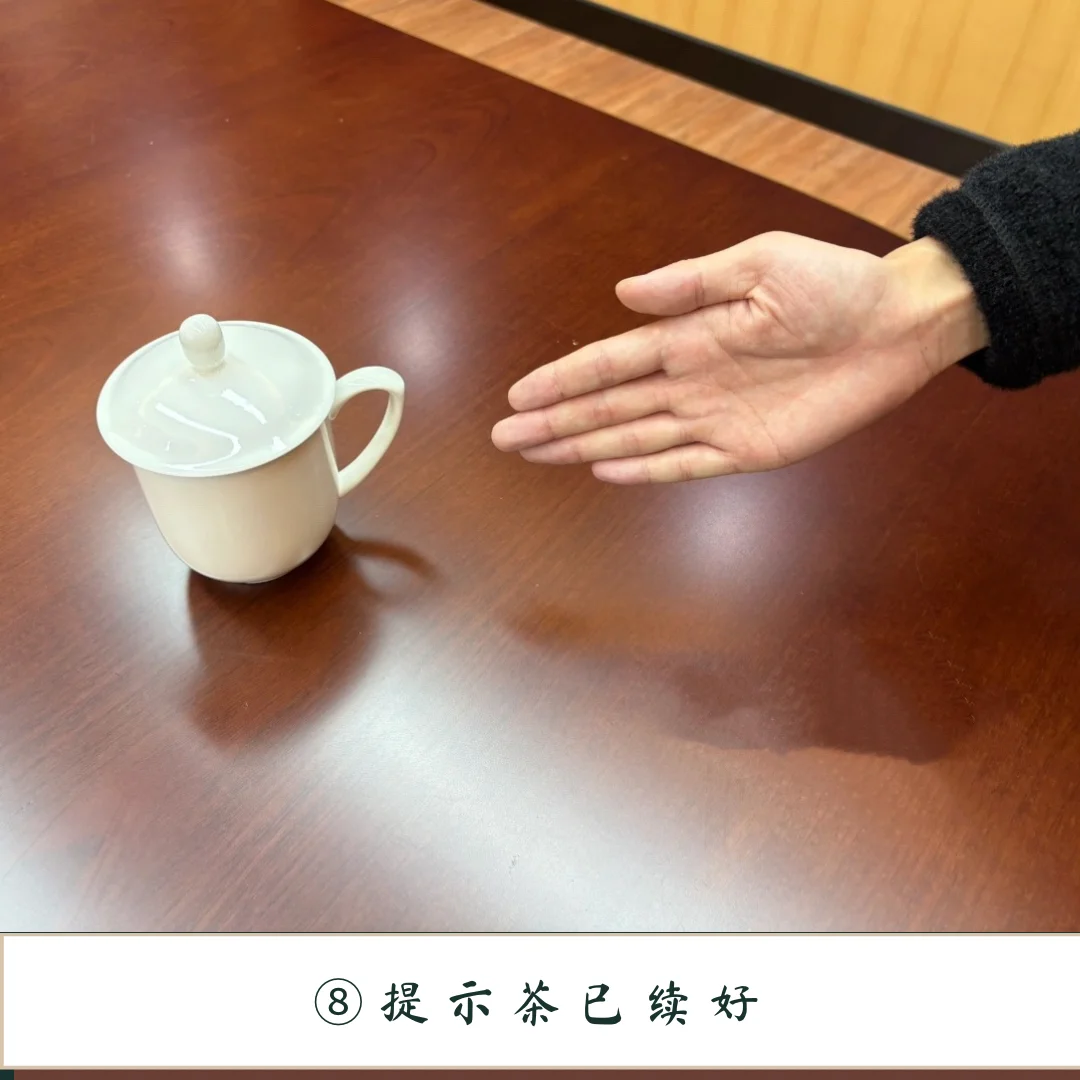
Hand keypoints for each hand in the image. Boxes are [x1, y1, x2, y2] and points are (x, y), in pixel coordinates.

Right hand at [491, 232, 986, 482]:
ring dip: (584, 445)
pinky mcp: (749, 450)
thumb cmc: (835, 283)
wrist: (897, 325)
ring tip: (538, 455)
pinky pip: (687, 465)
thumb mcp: (762, 263)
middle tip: (506, 437)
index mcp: (692, 334)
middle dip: (556, 421)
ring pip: (635, 436)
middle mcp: (693, 380)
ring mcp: (717, 418)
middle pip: (609, 406)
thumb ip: (693, 283)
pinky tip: (606, 470)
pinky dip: (646, 470)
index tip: (519, 394)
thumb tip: (624, 292)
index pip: (611, 362)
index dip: (563, 379)